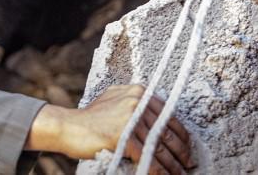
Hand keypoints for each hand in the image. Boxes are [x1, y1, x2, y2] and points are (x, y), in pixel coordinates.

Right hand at [26, 85, 194, 173]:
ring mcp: (130, 118)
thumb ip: (137, 104)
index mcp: (139, 92)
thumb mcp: (116, 101)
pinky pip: (147, 157)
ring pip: (159, 146)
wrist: (69, 126)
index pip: (169, 114)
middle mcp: (137, 101)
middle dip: (181, 151)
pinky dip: (158, 170)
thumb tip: (160, 120)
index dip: (181, 134)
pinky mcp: (124, 136)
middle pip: (167, 131)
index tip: (187, 148)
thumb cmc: (92, 118)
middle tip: (188, 164)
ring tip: (179, 174)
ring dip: (172, 164)